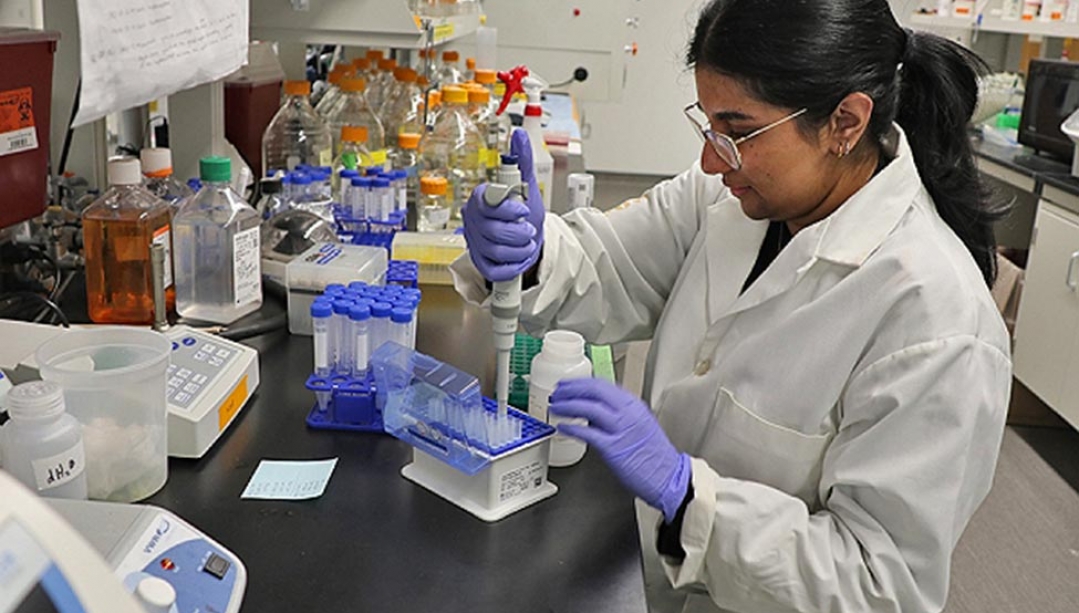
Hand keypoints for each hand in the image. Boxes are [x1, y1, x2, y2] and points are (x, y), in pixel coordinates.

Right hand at [463, 130, 544, 282]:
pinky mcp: (481, 263)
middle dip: (519, 232)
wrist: (529, 239)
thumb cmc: (523, 213)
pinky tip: (520, 257)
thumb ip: (523, 161)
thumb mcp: (526, 186)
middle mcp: (473, 221)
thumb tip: (519, 135)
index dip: (507, 209)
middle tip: (530, 230)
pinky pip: (495, 269)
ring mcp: (475, 243)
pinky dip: (513, 265)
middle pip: (492, 231)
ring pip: (495, 251)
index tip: (523, 209)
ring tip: (528, 242)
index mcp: (480, 200)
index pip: (485, 204)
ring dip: (520, 249)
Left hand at [549, 378, 690, 521]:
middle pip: (594, 391)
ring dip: (568, 405)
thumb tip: (593, 415)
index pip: (603, 385)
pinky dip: (573, 428)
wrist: (669, 477)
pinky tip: (563, 427)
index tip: (568, 384)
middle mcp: (629, 413)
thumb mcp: (639, 425)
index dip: (581, 383)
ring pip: (589, 408)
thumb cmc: (654, 456)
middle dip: (572, 389)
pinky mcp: (615, 448)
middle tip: (557, 392)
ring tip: (556, 406)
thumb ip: (619, 416)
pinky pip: (588, 434)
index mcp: (634, 406)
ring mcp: (622, 429)